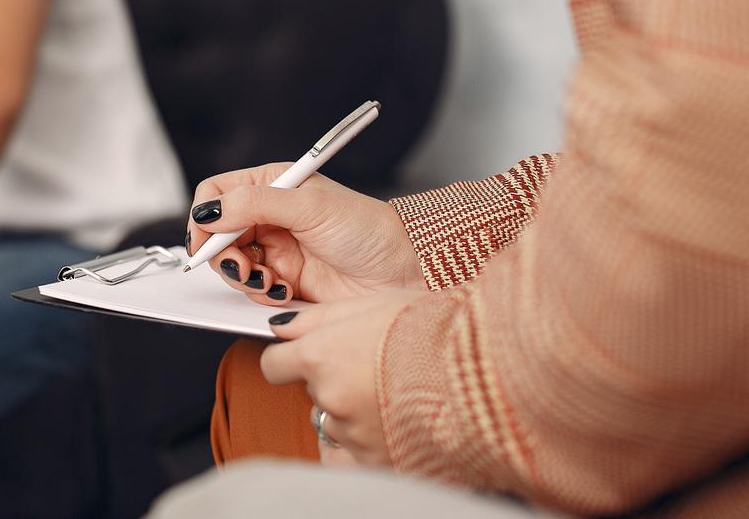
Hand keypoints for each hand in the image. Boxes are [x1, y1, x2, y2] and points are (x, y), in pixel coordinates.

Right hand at [186, 163, 422, 305]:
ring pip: (230, 264)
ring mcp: (274, 249)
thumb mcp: (308, 206)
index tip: (206, 238)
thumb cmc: (367, 229)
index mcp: (272, 185)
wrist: (402, 271)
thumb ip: (254, 205)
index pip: (216, 193)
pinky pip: (251, 289)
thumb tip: (208, 212)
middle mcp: (268, 215)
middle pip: (216, 233)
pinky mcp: (282, 280)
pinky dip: (261, 293)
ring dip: (244, 277)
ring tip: (270, 281)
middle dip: (224, 254)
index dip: (204, 216)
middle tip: (244, 267)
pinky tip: (284, 291)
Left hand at [260, 290, 429, 465]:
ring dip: (359, 413)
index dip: (289, 359)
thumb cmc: (439, 328)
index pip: (274, 365)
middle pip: (314, 394)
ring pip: (340, 425)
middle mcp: (332, 401)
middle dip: (336, 382)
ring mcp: (357, 437)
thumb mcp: (372, 304)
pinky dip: (377, 441)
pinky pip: (362, 456)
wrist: (495, 368)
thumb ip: (318, 317)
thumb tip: (281, 327)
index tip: (305, 356)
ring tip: (401, 392)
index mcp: (322, 358)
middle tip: (379, 366)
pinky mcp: (384, 464)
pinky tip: (403, 422)